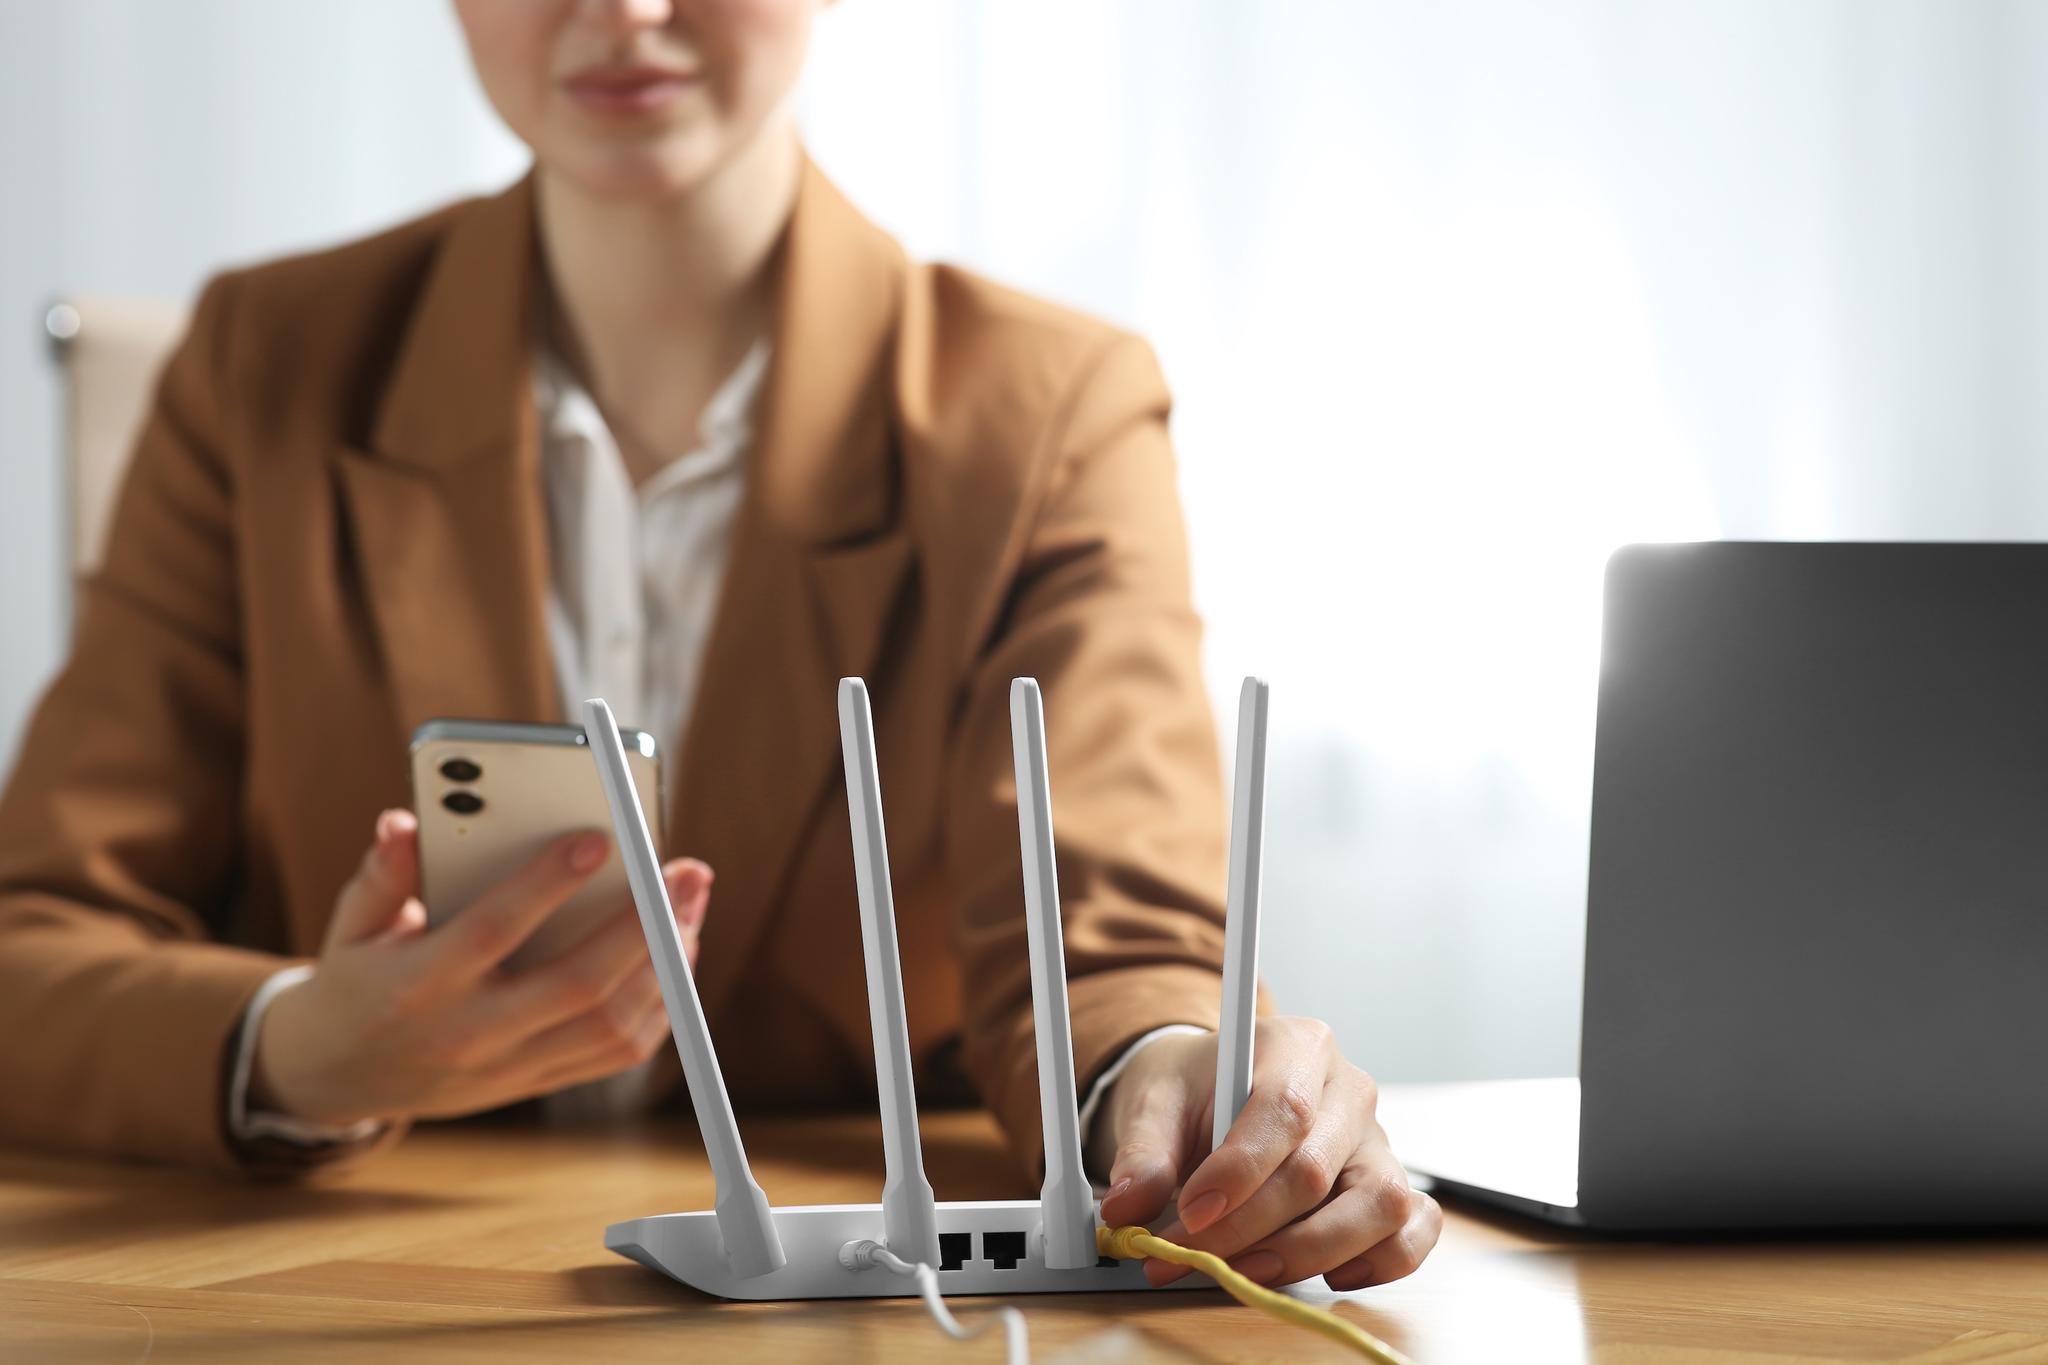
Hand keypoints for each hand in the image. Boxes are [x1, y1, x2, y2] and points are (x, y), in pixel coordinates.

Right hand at [250, 808, 708, 1126]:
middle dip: (644, 925)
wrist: (340, 1076)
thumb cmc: (357, 981)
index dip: (547, 884)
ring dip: (667, 965)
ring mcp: (510, 1068)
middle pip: (578, 984)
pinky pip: (616, 1053)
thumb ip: (383, 875)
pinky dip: (660, 1006)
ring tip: (693, 905)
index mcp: (419, 986)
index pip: (493, 930)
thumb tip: (404, 822)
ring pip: (611, 1025)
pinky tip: (679, 955)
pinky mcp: (537, 1082)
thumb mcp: (352, 925)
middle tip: (686, 870)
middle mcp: (471, 1034)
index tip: (599, 837)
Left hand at [1091, 1016, 1440, 1290]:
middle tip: (1190, 1255)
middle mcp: (1349, 1089)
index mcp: (1298, 1046)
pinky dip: (1381, 1261)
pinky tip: (1328, 1271)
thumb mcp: (1155, 1102)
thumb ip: (1142, 1151)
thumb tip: (1127, 1207)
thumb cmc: (1195, 1091)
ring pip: (1378, 1204)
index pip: (1284, 1109)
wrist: (1216, 1093)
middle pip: (1316, 1169)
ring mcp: (1377, 1141)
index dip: (1238, 1171)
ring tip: (1249, 1269)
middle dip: (1247, 1227)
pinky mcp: (1390, 1186)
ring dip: (1309, 1252)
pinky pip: (1413, 1228)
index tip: (1189, 1213)